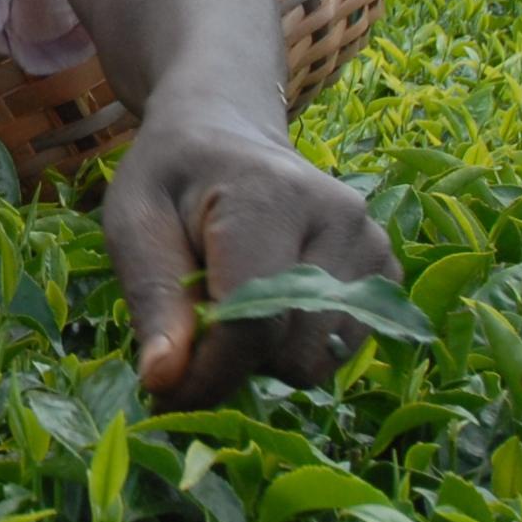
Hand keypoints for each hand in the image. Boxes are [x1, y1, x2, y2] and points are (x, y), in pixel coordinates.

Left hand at [101, 106, 398, 409]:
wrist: (227, 133)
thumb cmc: (172, 179)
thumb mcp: (134, 222)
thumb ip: (152, 299)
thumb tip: (166, 383)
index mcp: (272, 197)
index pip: (253, 323)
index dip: (208, 374)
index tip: (166, 389)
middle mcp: (340, 218)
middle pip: (292, 352)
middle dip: (235, 359)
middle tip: (199, 315)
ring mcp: (373, 244)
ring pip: (321, 361)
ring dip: (268, 354)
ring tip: (236, 297)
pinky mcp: (386, 270)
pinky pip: (343, 351)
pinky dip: (299, 343)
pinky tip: (273, 300)